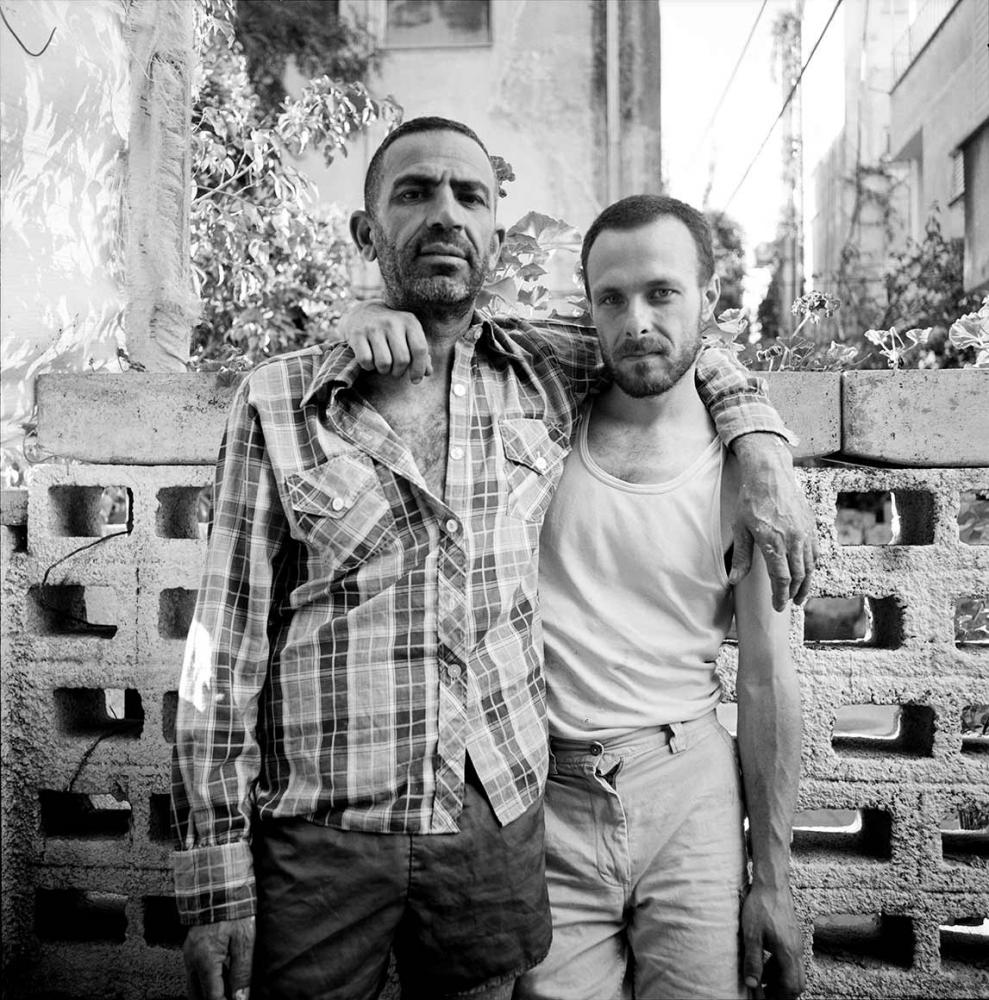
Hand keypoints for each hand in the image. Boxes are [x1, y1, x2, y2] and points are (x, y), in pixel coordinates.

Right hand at [184, 916, 254, 999]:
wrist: (220, 888)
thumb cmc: (235, 911)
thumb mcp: (244, 941)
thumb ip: (242, 971)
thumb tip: (241, 998)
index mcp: (205, 960)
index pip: (212, 997)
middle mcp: (192, 960)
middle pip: (198, 996)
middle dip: (214, 999)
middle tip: (233, 997)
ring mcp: (189, 955)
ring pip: (194, 987)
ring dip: (209, 993)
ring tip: (229, 991)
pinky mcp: (191, 950)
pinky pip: (195, 974)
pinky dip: (206, 982)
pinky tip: (222, 980)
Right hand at [338, 300, 430, 381]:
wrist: (363, 313)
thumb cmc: (392, 330)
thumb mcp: (409, 335)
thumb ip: (419, 353)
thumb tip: (428, 372)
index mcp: (409, 321)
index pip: (420, 349)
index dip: (419, 369)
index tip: (415, 380)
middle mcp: (392, 322)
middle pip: (402, 360)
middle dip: (399, 372)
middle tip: (395, 370)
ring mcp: (373, 327)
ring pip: (384, 363)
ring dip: (384, 370)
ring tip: (383, 364)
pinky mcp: (357, 334)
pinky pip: (366, 361)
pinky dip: (368, 367)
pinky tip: (370, 360)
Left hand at [729, 433, 817, 610]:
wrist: (770, 474)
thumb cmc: (751, 500)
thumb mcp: (740, 528)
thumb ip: (741, 557)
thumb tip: (734, 580)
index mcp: (773, 542)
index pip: (781, 578)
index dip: (781, 596)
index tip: (779, 607)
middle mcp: (793, 539)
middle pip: (799, 575)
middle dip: (795, 593)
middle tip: (790, 604)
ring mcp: (805, 532)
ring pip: (810, 566)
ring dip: (806, 583)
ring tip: (801, 595)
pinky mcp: (811, 525)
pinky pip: (815, 552)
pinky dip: (812, 566)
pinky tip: (807, 572)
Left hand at [741, 883, 804, 998]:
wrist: (771, 884)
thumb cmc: (761, 906)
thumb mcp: (751, 935)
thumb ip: (753, 960)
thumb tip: (752, 984)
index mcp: (789, 953)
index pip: (791, 987)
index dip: (778, 997)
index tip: (763, 999)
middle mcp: (796, 950)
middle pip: (796, 982)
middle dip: (781, 992)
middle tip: (764, 994)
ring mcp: (795, 942)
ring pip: (792, 971)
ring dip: (778, 979)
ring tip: (759, 981)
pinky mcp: (791, 936)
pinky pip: (789, 959)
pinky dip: (777, 967)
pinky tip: (763, 962)